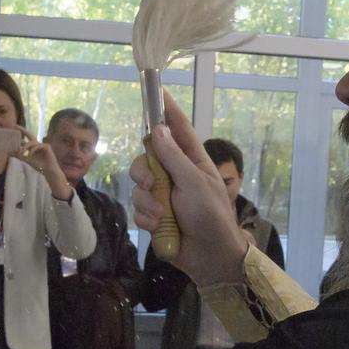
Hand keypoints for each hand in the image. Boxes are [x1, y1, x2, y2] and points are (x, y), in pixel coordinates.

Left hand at [13, 132, 71, 198]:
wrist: (48, 171)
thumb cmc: (39, 166)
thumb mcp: (27, 160)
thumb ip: (19, 156)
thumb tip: (9, 153)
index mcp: (32, 147)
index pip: (24, 140)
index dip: (19, 136)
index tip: (12, 129)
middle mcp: (37, 144)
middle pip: (29, 134)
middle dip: (22, 130)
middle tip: (15, 126)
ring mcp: (42, 145)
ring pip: (32, 142)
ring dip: (26, 146)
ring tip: (21, 151)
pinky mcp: (47, 146)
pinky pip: (38, 145)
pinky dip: (33, 150)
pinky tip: (30, 155)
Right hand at [129, 91, 245, 284]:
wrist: (209, 256)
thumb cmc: (210, 215)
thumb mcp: (193, 182)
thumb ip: (172, 157)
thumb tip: (156, 130)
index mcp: (192, 161)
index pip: (176, 129)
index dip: (166, 112)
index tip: (157, 92)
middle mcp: (175, 174)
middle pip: (145, 160)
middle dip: (144, 174)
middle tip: (152, 184)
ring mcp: (163, 196)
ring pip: (138, 188)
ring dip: (147, 204)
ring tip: (164, 216)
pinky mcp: (154, 216)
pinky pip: (138, 210)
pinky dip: (147, 219)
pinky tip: (160, 228)